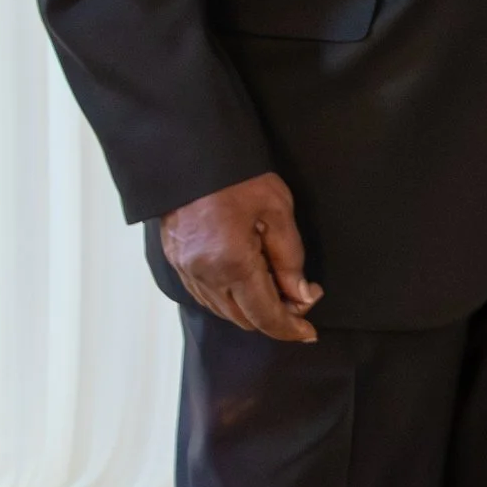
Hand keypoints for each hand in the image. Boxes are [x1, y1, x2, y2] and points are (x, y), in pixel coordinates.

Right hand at [159, 173, 322, 340]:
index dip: (290, 328)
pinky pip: (206, 296)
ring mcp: (187, 271)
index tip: (309, 332)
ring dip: (252, 310)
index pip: (265, 315)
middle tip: (300, 297)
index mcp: (233, 263)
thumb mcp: (277, 212)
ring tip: (276, 285)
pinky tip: (248, 280)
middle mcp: (205, 275)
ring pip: (224, 312)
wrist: (191, 154)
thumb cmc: (237, 177)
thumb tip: (302, 296)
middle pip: (245, 320)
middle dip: (275, 317)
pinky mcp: (177, 263)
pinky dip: (230, 299)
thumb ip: (291, 259)